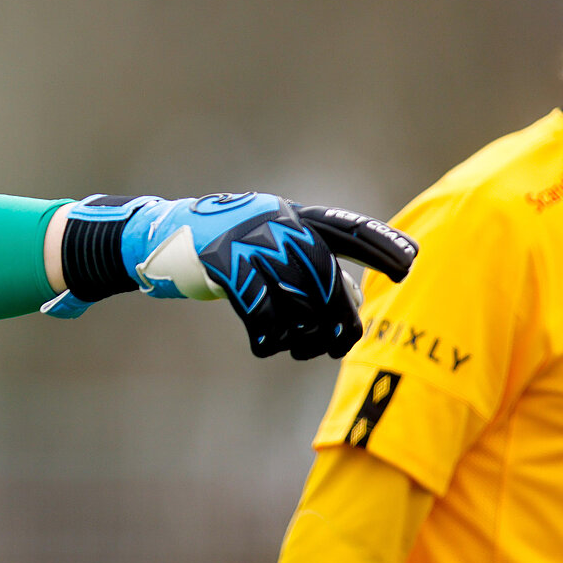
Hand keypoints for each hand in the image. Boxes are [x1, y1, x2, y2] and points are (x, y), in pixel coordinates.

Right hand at [44, 193, 417, 361]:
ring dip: (300, 333)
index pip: (345, 230)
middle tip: (338, 345)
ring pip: (295, 297)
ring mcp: (245, 238)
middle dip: (337, 318)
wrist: (152, 236)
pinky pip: (260, 309)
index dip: (380, 246)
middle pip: (324, 277)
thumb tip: (349, 303)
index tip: (411, 268)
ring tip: (294, 347)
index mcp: (288, 214)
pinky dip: (267, 335)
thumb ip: (299, 262)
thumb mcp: (259, 245)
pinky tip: (262, 346)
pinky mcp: (220, 260)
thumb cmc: (214, 249)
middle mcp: (273, 220)